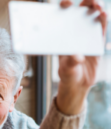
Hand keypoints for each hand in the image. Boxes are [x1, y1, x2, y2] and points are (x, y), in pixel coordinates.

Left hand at [56, 0, 106, 114]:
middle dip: (84, 3)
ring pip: (92, 16)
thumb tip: (77, 56)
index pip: (61, 16)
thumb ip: (70, 62)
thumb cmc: (67, 74)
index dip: (63, 6)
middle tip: (86, 2)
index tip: (66, 4)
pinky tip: (104, 14)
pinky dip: (103, 19)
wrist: (79, 83)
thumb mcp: (66, 69)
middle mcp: (73, 32)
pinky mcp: (97, 41)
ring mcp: (86, 35)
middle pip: (79, 12)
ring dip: (95, 7)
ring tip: (97, 7)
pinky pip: (101, 27)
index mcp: (61, 36)